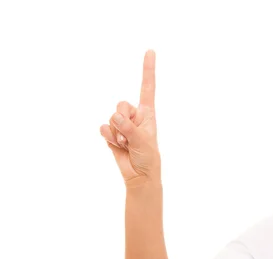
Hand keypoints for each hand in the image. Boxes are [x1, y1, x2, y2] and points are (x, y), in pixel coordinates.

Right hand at [100, 50, 160, 186]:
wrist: (138, 175)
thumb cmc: (148, 157)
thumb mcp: (143, 142)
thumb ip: (130, 128)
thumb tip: (116, 118)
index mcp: (148, 113)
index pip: (147, 88)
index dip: (148, 69)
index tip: (151, 50)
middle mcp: (134, 116)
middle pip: (121, 104)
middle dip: (123, 120)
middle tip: (131, 136)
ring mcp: (121, 124)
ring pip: (111, 117)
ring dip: (117, 133)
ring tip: (126, 144)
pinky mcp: (111, 133)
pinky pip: (103, 128)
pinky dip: (109, 138)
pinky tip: (117, 145)